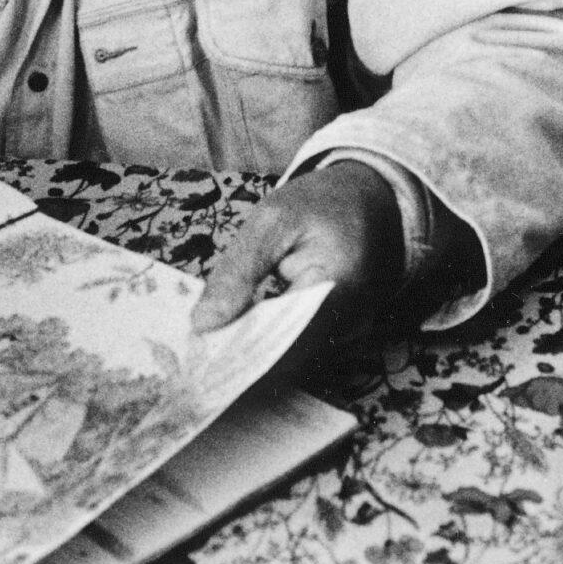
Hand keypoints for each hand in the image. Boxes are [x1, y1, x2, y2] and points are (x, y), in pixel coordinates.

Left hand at [190, 160, 404, 374]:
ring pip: (291, 361)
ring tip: (207, 350)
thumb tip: (203, 324)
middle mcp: (353, 321)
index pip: (280, 341)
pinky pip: (299, 352)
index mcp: (338, 286)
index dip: (235, 356)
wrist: (371, 202)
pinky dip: (267, 349)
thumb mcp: (271, 220)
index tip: (195, 360)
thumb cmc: (321, 205)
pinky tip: (237, 341)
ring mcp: (351, 333)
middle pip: (285, 360)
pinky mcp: (341, 336)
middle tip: (191, 358)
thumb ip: (238, 271)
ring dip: (250, 358)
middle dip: (237, 361)